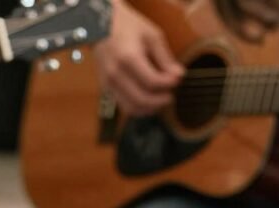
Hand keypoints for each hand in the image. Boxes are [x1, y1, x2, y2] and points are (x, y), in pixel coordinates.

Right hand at [93, 1, 183, 115]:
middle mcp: (116, 74)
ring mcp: (109, 83)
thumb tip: (178, 75)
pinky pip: (124, 106)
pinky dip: (139, 107)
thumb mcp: (151, 35)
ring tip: (161, 99)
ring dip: (150, 108)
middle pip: (142, 99)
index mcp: (128, 58)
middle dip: (161, 100)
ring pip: (132, 108)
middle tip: (171, 95)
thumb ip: (165, 57)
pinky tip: (150, 100)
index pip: (153, 82)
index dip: (169, 84)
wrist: (100, 27)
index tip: (178, 79)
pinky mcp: (106, 89)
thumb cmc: (127, 27)